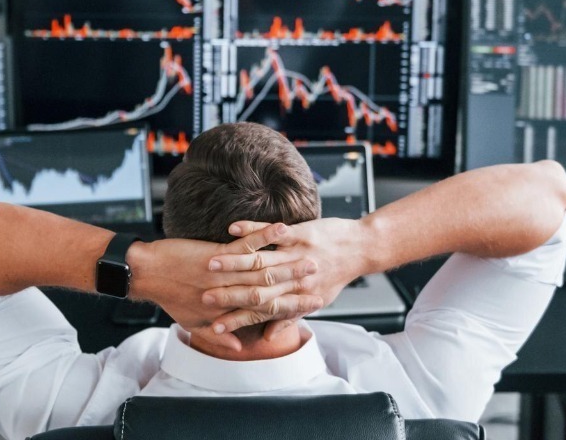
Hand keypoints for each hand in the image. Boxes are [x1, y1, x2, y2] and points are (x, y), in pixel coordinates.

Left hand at [129, 223, 322, 351]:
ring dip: (289, 261)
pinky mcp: (217, 256)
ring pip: (264, 268)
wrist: (147, 275)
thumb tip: (238, 347)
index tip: (318, 302)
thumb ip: (220, 334)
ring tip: (311, 256)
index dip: (296, 307)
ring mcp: (225, 274)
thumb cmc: (169, 296)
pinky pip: (245, 245)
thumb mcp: (193, 321)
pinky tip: (281, 229)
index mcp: (229, 310)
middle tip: (322, 277)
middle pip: (273, 290)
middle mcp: (231, 293)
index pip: (270, 311)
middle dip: (300, 283)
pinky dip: (264, 236)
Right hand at [206, 218, 365, 339]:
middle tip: (203, 298)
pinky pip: (272, 232)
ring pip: (260, 260)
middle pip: (256, 289)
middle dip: (228, 294)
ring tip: (210, 265)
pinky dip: (252, 230)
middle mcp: (295, 279)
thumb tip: (269, 337)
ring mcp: (297, 254)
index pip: (261, 313)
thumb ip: (289, 316)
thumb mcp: (316, 300)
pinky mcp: (301, 234)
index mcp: (296, 296)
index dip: (237, 320)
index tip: (215, 326)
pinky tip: (233, 228)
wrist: (361, 249)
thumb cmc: (336, 276)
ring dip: (233, 262)